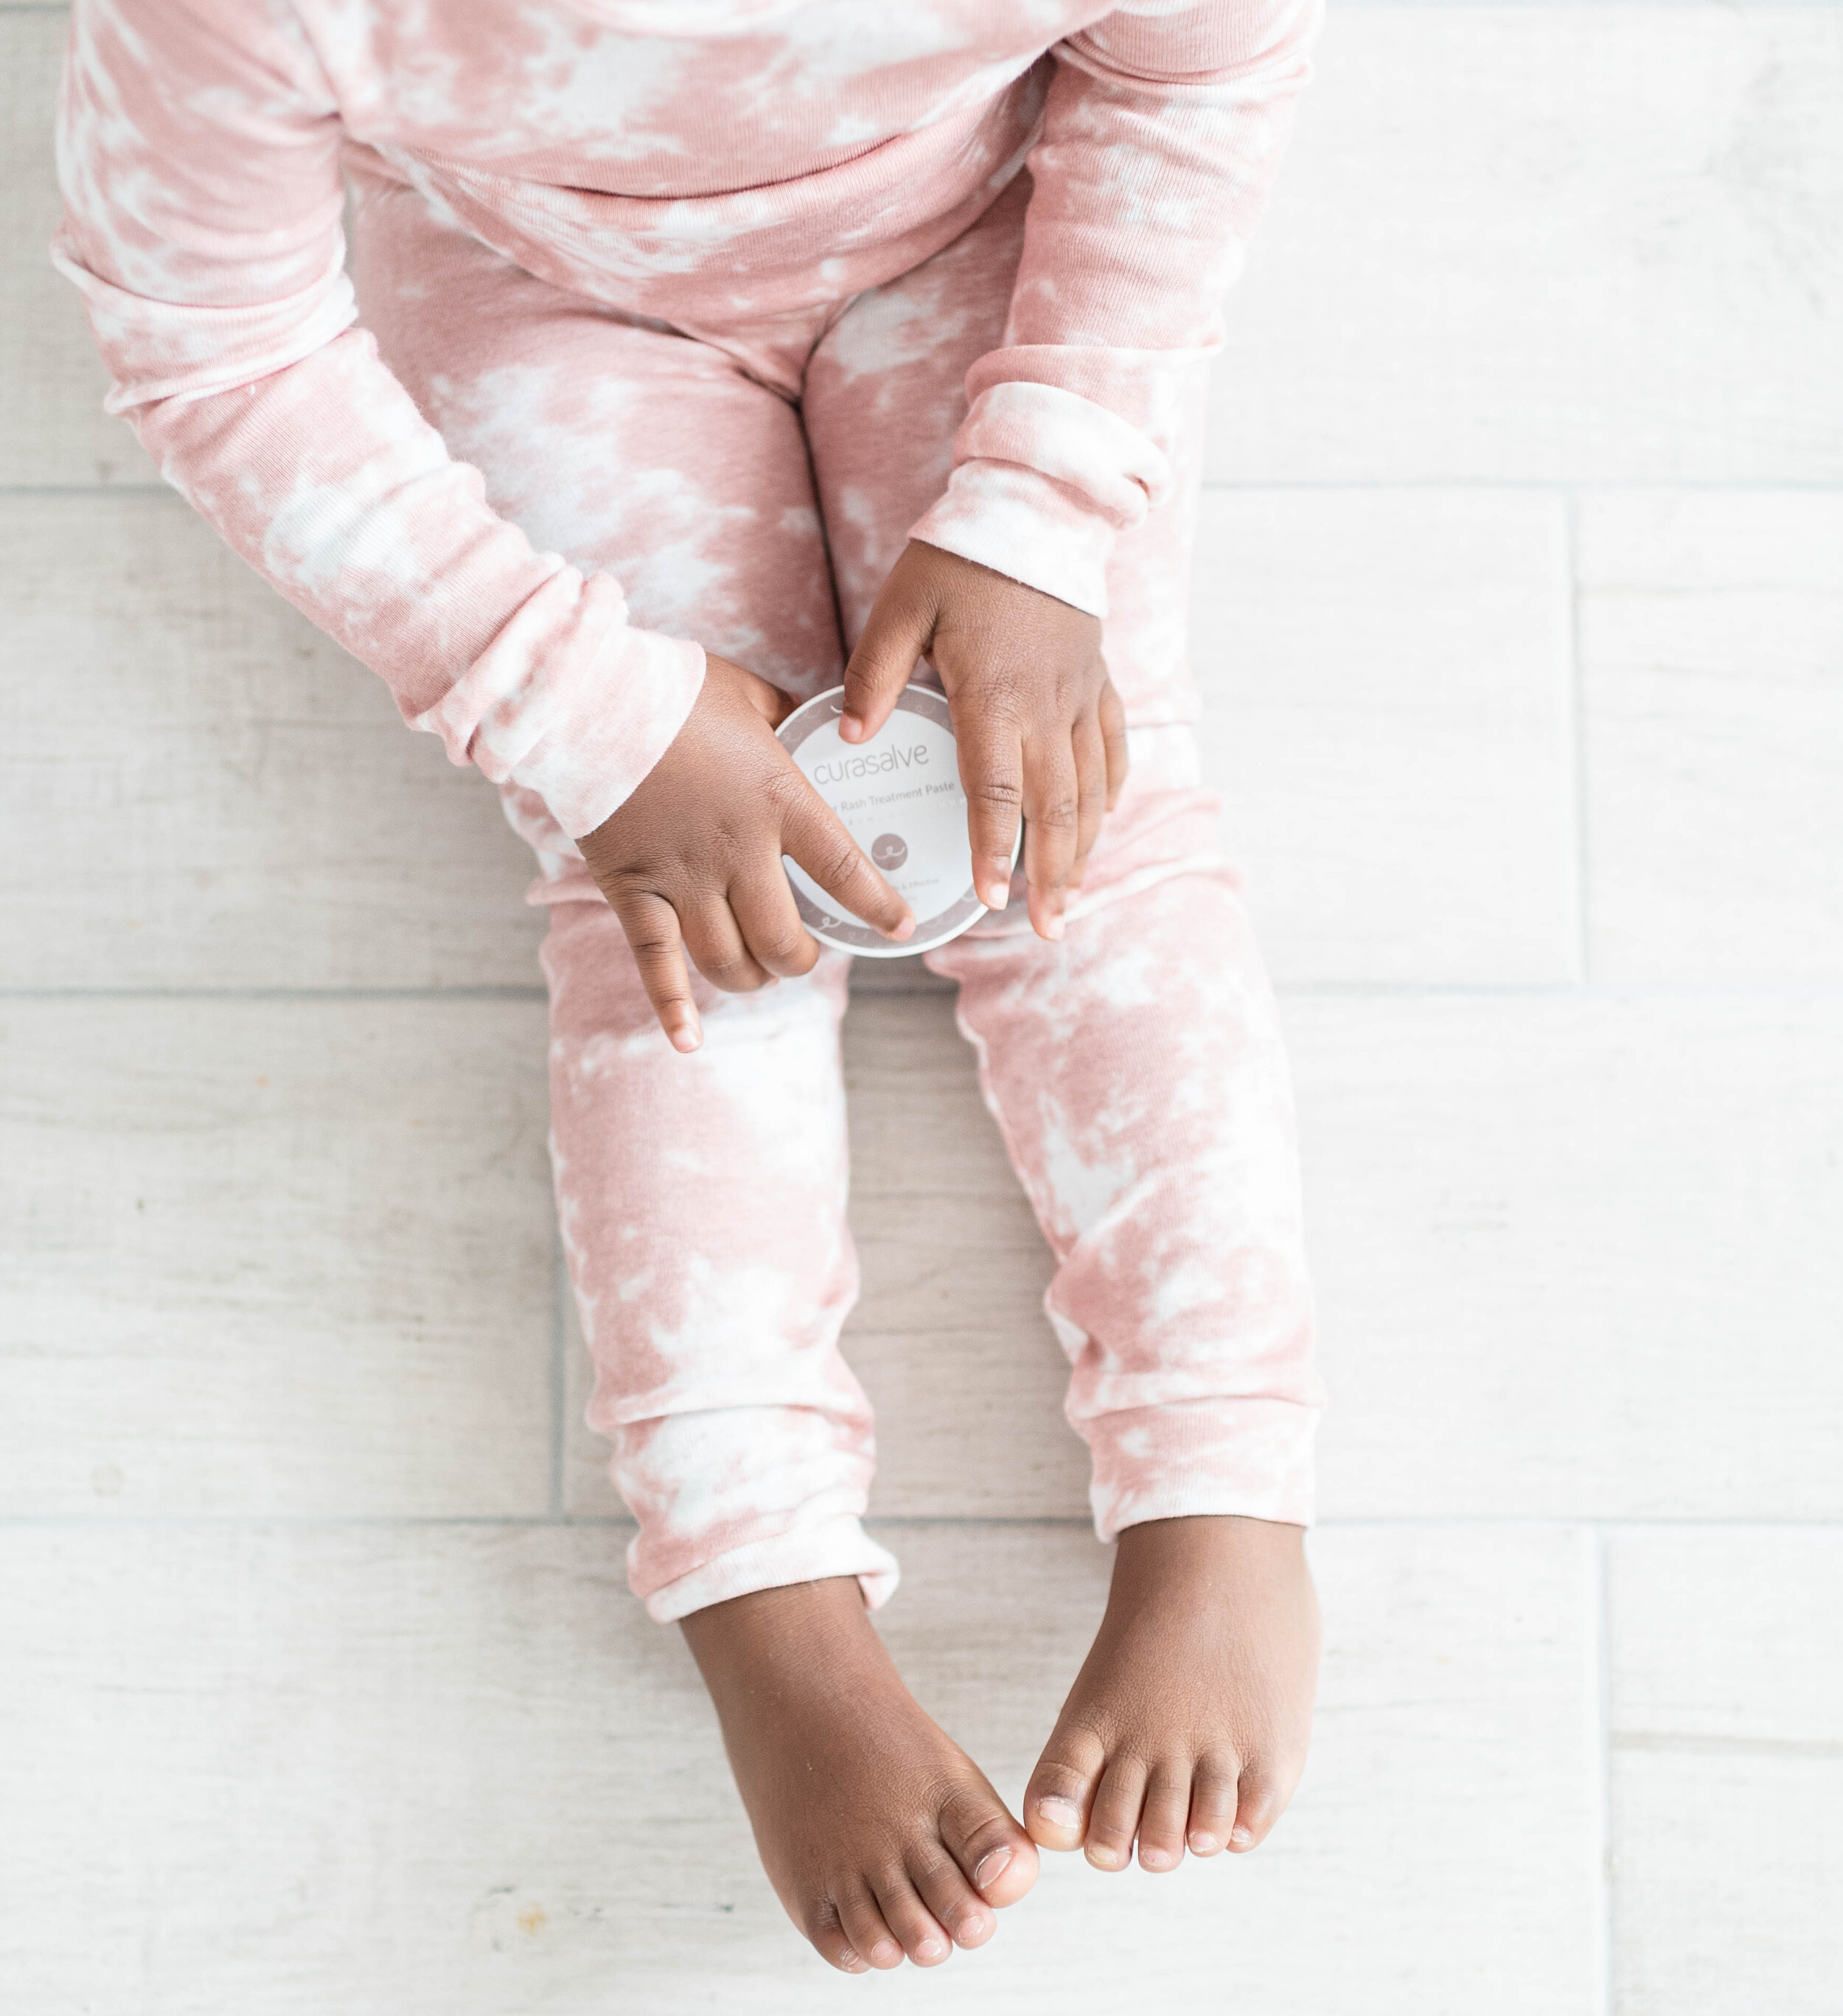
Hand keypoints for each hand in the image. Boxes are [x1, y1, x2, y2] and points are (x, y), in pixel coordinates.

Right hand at [578, 655, 914, 1051]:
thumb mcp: (751, 695)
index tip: (900, 927)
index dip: (876, 905)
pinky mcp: (632, 889)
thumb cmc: (673, 689)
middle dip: (800, 959)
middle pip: (782, 937)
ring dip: (752, 978)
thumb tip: (814, 723)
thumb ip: (789, 719)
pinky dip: (671, 1005)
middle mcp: (736, 850)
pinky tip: (688, 1039)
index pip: (842, 868)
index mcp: (777, 800)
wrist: (587, 696)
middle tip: (804, 953)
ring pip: (728, 959)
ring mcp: (682, 876)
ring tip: (760, 974)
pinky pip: (654, 961)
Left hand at [842, 542, 1127, 940]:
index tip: (991, 901)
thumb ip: (872, 674)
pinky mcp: (1099, 680)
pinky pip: (1113, 749)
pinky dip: (1110, 794)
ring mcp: (1081, 695)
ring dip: (1083, 850)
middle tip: (1045, 930)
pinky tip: (1099, 827)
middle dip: (1051, 877)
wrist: (1036, 506)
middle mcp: (1047, 705)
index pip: (998, 790)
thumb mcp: (899, 605)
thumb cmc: (960, 556)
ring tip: (1070, 899)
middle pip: (1056, 809)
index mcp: (994, 694)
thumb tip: (850, 738)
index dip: (995, 851)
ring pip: (1090, 790)